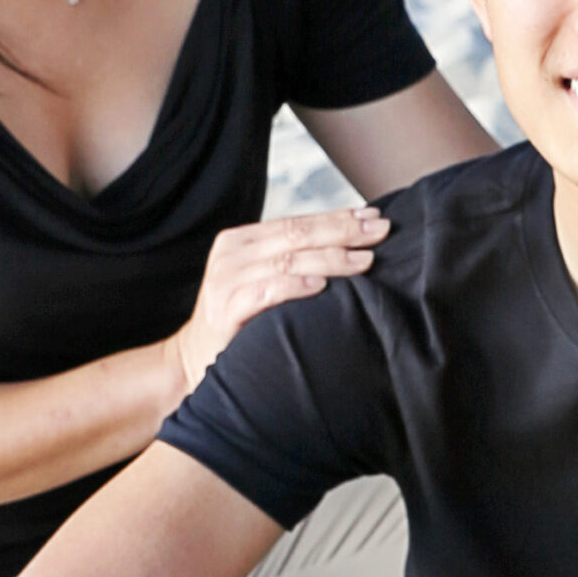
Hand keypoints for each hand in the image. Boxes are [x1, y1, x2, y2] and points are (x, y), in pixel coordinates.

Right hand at [167, 208, 389, 396]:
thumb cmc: (243, 321)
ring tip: (364, 261)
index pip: (298, 222)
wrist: (196, 360)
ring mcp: (226, 280)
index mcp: (242, 239)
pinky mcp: (225, 309)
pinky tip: (321, 285)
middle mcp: (232, 252)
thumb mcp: (262, 280)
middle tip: (381, 231)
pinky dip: (294, 286)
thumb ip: (293, 260)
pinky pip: (265, 292)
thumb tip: (353, 243)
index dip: (338, 218)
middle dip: (343, 231)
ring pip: (287, 260)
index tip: (374, 216)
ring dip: (330, 259)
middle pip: (297, 235)